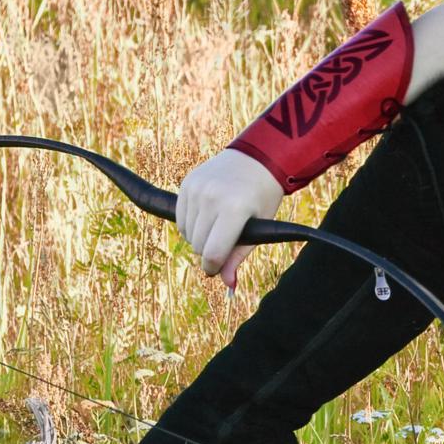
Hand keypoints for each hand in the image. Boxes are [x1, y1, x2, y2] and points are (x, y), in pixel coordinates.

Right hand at [176, 148, 284, 290]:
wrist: (257, 157)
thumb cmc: (263, 197)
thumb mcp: (259, 227)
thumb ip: (239, 256)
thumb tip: (228, 285)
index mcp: (234, 209)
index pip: (214, 252)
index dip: (213, 267)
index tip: (216, 269)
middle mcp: (212, 197)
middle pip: (198, 245)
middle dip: (208, 252)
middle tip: (223, 244)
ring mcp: (197, 189)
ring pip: (186, 233)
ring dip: (198, 238)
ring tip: (217, 228)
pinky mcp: (186, 183)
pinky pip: (180, 218)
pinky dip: (190, 225)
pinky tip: (206, 217)